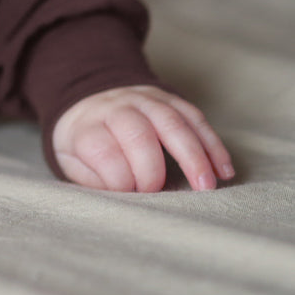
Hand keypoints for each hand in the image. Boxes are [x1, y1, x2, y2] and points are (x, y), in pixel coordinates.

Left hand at [51, 85, 233, 191]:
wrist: (92, 98)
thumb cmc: (86, 141)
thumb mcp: (70, 160)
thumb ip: (90, 178)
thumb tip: (120, 194)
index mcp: (88, 126)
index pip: (103, 152)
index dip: (120, 179)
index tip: (129, 195)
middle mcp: (117, 108)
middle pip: (137, 134)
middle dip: (152, 170)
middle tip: (163, 196)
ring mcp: (145, 100)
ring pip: (173, 123)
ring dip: (194, 156)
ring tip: (207, 186)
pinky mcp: (171, 98)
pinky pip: (195, 118)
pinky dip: (212, 144)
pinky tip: (223, 169)